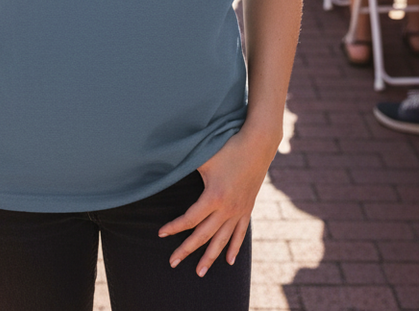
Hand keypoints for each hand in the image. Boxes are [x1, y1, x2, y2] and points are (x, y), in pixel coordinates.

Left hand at [158, 124, 278, 275]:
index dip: (174, 227)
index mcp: (214, 196)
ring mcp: (239, 210)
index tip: (160, 234)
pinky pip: (240, 233)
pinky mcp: (247, 208)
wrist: (258, 145)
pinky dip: (233, 248)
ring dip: (210, 257)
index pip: (190, 219)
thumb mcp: (204, 157)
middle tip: (172, 262)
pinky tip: (229, 261)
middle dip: (187, 250)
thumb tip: (163, 168)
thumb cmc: (228, 147)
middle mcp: (227, 208)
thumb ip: (186, 165)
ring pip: (222, 240)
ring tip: (199, 272)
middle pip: (203, 235)